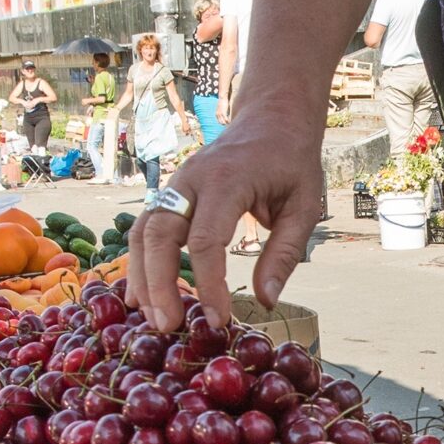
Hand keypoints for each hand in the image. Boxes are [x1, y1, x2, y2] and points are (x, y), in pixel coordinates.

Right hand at [128, 106, 324, 332]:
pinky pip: (145, 228)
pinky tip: (140, 296)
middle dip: (159, 283)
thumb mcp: (304, 206)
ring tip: (153, 319)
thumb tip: (266, 301)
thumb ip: (285, 253)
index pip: (206, 240)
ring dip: (142, 277)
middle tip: (170, 326)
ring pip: (143, 231)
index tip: (220, 319)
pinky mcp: (171, 192)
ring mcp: (176, 183)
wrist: (272, 118)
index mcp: (228, 180)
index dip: (209, 284)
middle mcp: (192, 179)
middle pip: (159, 234)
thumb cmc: (291, 162)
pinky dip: (139, 262)